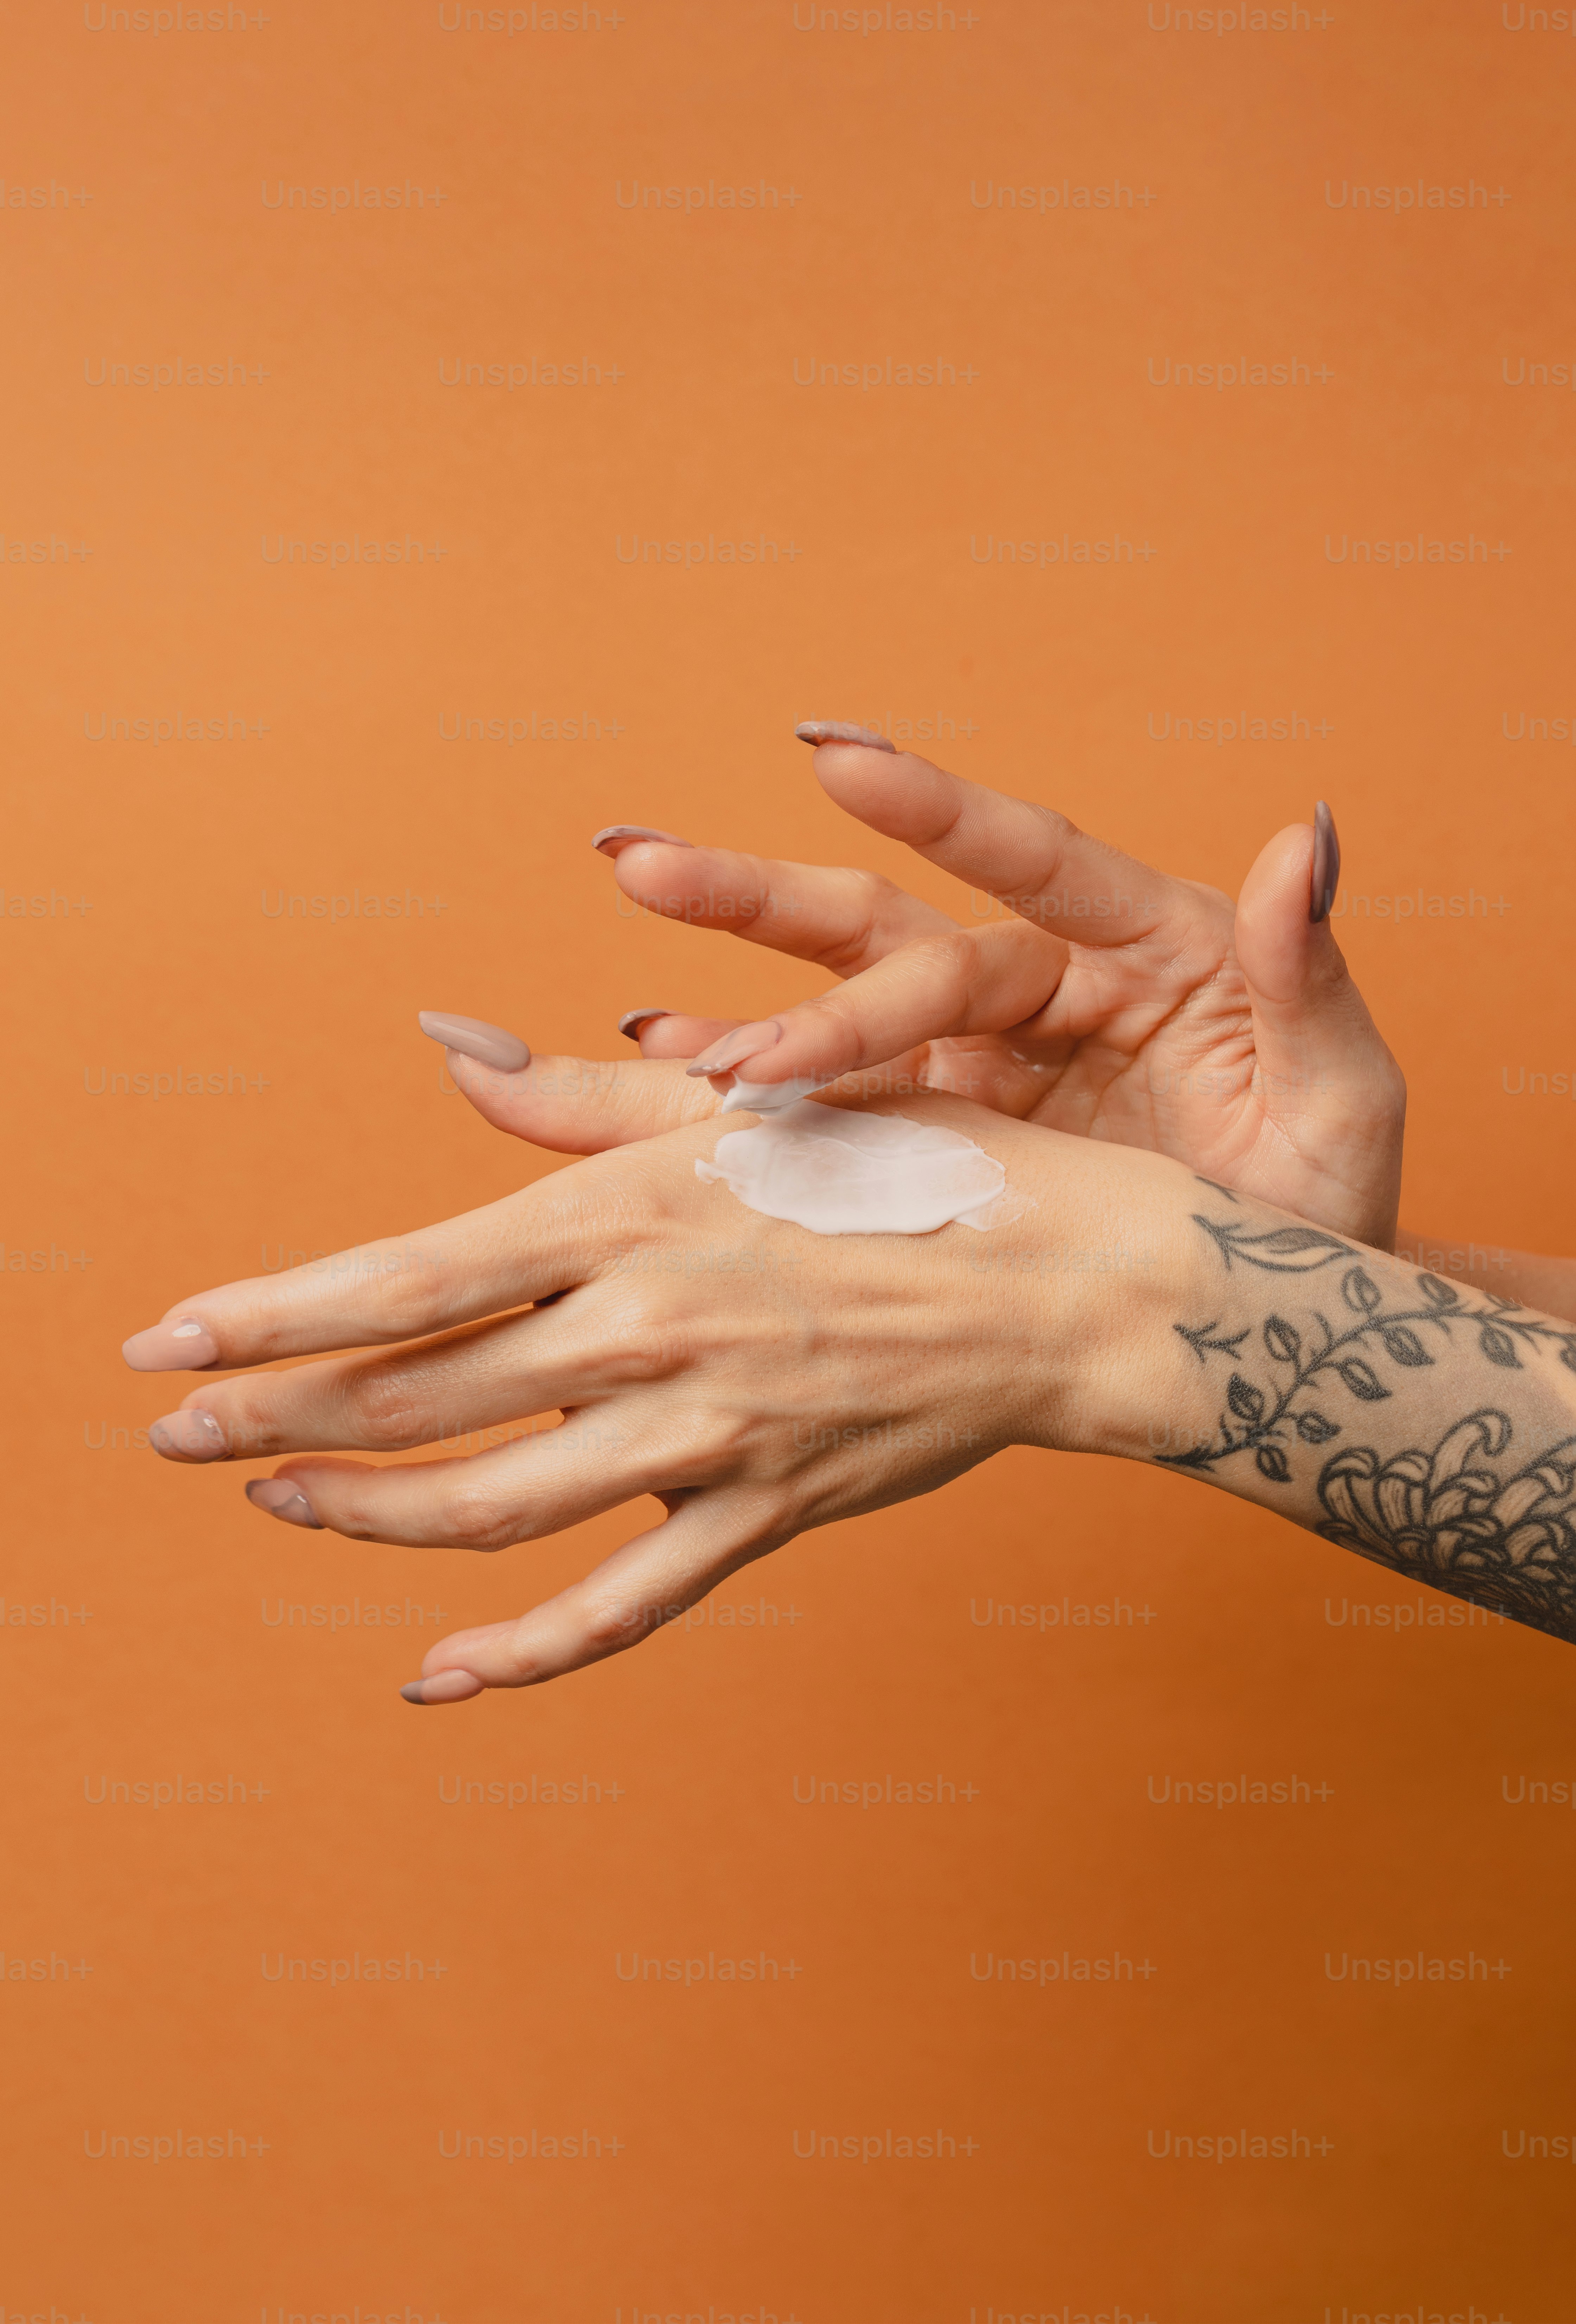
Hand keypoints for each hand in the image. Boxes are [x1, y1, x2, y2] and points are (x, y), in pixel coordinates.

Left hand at [122, 1099, 1180, 1703]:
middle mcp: (650, 1329)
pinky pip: (621, 1607)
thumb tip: (445, 1047)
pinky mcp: (763, 1512)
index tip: (162, 1343)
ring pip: (491, 1509)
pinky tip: (436, 1676)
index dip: (264, 1318)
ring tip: (278, 1501)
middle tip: (170, 1434)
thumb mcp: (746, 1108)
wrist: (1074, 1278)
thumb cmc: (915, 1165)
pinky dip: (521, 1654)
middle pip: (414, 1400)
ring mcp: (708, 1435)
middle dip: (271, 1419)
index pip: (400, 1281)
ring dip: (366, 1515)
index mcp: (632, 1214)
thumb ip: (580, 1097)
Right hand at [584, 735, 1404, 1247]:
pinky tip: (656, 1073)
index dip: (937, 811)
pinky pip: (830, 1112)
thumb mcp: (1345, 1100)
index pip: (1033, 863)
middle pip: (892, 928)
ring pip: (835, 1010)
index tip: (835, 758)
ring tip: (619, 992)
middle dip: (766, 905)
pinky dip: (744, 1095)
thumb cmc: (1323, 1209)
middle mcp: (1046, 990)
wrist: (1279, 1328)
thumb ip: (1312, 976)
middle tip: (644, 864)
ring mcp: (980, 1066)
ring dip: (726, 996)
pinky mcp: (939, 1141)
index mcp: (1147, 950)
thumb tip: (1307, 839)